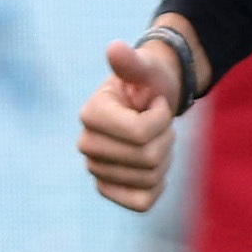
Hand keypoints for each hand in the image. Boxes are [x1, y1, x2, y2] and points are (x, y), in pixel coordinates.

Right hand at [77, 25, 197, 213]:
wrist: (152, 102)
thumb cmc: (150, 83)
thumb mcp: (146, 69)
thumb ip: (131, 63)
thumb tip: (115, 48)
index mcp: (91, 114)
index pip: (140, 134)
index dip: (161, 119)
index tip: (156, 104)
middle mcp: (86, 143)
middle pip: (147, 158)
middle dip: (165, 138)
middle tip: (158, 122)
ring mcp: (95, 169)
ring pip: (150, 179)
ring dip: (165, 157)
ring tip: (155, 138)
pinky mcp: (107, 189)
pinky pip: (142, 202)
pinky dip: (157, 185)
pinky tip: (153, 167)